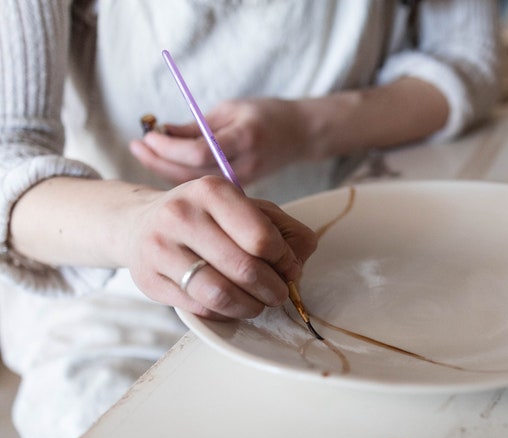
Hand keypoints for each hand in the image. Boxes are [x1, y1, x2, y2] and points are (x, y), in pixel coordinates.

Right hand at [126, 175, 316, 319]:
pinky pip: (200, 308)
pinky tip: (231, 305)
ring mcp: (160, 248)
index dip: (284, 260)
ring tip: (258, 304)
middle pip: (244, 268)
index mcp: (212, 191)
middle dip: (272, 289)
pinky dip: (225, 313)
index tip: (289, 268)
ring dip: (250, 306)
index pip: (261, 237)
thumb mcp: (248, 209)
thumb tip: (297, 263)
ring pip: (220, 294)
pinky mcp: (149, 280)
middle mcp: (181, 214)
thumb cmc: (207, 218)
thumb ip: (284, 230)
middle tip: (278, 293)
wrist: (140, 224)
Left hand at [129, 98, 311, 186]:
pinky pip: (205, 187)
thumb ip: (198, 125)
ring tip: (143, 151)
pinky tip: (165, 164)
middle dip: (159, 160)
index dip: (169, 147)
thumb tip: (161, 132)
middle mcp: (244, 165)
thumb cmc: (267, 115)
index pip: (199, 153)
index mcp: (244, 139)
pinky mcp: (241, 189)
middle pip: (191, 174)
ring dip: (165, 168)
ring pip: (195, 184)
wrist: (301, 135)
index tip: (148, 135)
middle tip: (136, 145)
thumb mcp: (231, 110)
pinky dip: (182, 176)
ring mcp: (244, 181)